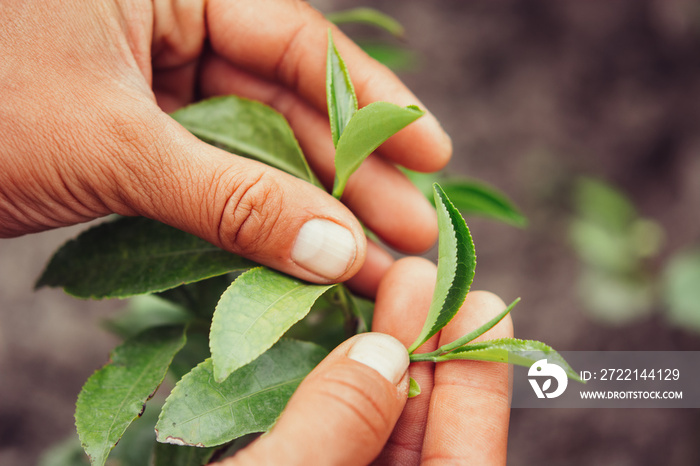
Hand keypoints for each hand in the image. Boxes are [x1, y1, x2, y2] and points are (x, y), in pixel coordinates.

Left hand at [0, 0, 449, 294]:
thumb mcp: (115, 148)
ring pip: (255, 144)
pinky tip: (300, 251)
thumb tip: (337, 247)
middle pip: (288, 100)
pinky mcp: (135, 135)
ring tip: (371, 257)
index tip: (432, 154)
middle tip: (411, 230)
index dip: (372, 105)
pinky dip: (255, 216)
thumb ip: (234, 199)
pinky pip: (214, 173)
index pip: (297, 42)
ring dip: (310, 203)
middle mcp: (168, 25)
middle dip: (351, 170)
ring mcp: (153, 83)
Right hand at [214, 257, 511, 464]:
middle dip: (424, 354)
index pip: (464, 462)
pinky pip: (321, 433)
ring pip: (368, 430)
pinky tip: (333, 334)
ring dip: (378, 362)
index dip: (478, 386)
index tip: (480, 305)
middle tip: (424, 278)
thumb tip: (384, 355)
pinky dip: (330, 387)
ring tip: (389, 286)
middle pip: (419, 438)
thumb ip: (336, 424)